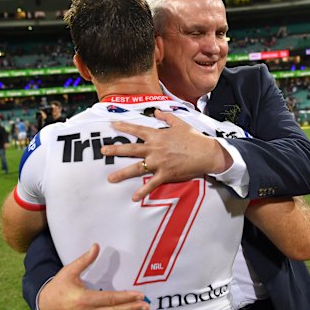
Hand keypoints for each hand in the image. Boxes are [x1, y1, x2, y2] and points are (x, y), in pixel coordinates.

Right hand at [39, 243, 148, 309]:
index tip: (139, 295)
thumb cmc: (58, 288)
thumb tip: (96, 246)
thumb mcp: (69, 271)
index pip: (111, 299)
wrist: (44, 306)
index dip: (126, 297)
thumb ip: (84, 260)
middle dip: (132, 309)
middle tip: (145, 306)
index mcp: (85, 299)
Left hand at [101, 110, 230, 200]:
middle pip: (130, 149)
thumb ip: (166, 117)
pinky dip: (142, 191)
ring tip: (110, 178)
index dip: (124, 127)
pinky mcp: (165, 174)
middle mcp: (154, 148)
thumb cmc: (194, 138)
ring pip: (136, 168)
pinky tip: (134, 197)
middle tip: (103, 150)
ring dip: (122, 173)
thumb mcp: (180, 124)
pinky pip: (151, 184)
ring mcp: (158, 162)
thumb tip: (156, 111)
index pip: (137, 130)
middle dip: (115, 149)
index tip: (113, 125)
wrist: (206, 153)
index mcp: (157, 135)